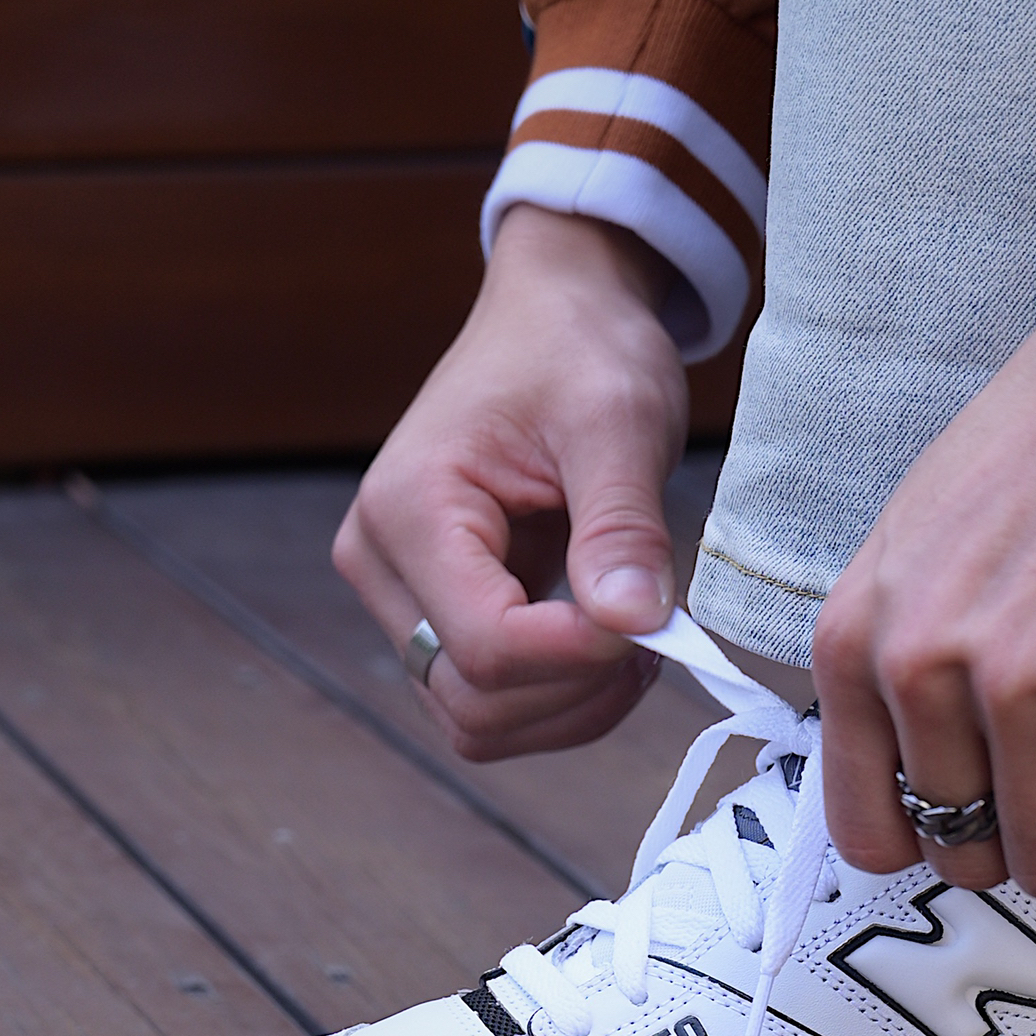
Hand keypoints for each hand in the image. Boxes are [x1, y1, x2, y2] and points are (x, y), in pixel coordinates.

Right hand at [333, 204, 689, 758]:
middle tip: (654, 635)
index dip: (581, 656)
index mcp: (410, 510)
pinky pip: (490, 700)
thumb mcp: (618, 421)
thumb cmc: (581, 348)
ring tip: (636, 639)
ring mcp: (401, 595)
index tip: (654, 615)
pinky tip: (608, 642)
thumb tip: (635, 624)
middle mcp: (380, 563)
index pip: (487, 646)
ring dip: (571, 706)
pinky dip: (559, 698)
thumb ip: (622, 527)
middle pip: (475, 701)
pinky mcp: (435, 614)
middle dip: (577, 691)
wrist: (555, 315)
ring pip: (477, 720)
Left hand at [811, 308, 1035, 898]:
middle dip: (1032, 834)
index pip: (868, 828)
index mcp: (856, 635)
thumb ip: (907, 657)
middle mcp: (917, 662)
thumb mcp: (922, 544)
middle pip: (967, 850)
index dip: (941, 835)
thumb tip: (930, 782)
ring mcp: (1012, 677)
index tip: (991, 807)